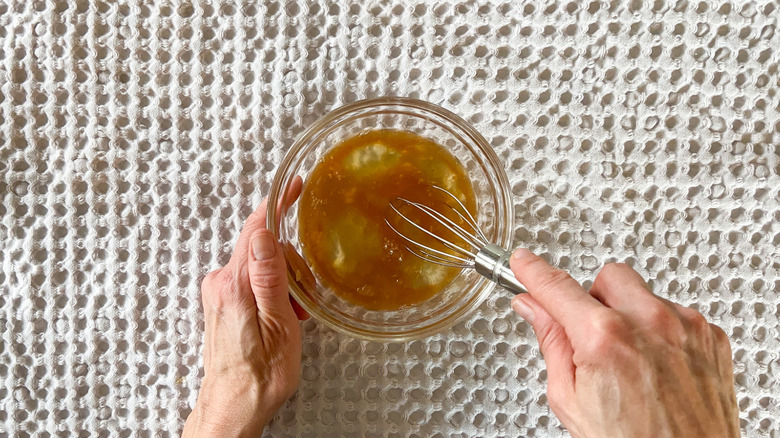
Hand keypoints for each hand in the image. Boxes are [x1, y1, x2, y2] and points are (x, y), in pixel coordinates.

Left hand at [183, 178, 307, 437]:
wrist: (233, 406)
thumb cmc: (260, 375)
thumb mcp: (278, 326)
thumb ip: (268, 277)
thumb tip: (262, 235)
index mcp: (236, 285)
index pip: (256, 230)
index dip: (278, 204)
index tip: (294, 185)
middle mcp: (220, 283)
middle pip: (264, 249)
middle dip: (291, 267)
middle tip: (303, 302)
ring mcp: (218, 292)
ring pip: (260, 266)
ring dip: (283, 284)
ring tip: (292, 318)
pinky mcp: (221, 302)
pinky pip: (252, 280)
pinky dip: (271, 291)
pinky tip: (279, 317)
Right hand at [509, 249, 738, 437]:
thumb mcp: (570, 399)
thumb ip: (551, 342)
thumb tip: (533, 309)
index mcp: (605, 338)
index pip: (557, 287)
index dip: (533, 271)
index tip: (522, 262)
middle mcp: (649, 323)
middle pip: (606, 277)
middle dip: (592, 299)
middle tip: (590, 334)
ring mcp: (685, 326)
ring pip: (643, 293)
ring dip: (628, 314)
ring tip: (630, 358)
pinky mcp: (710, 335)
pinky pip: (675, 312)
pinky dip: (660, 330)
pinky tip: (656, 363)